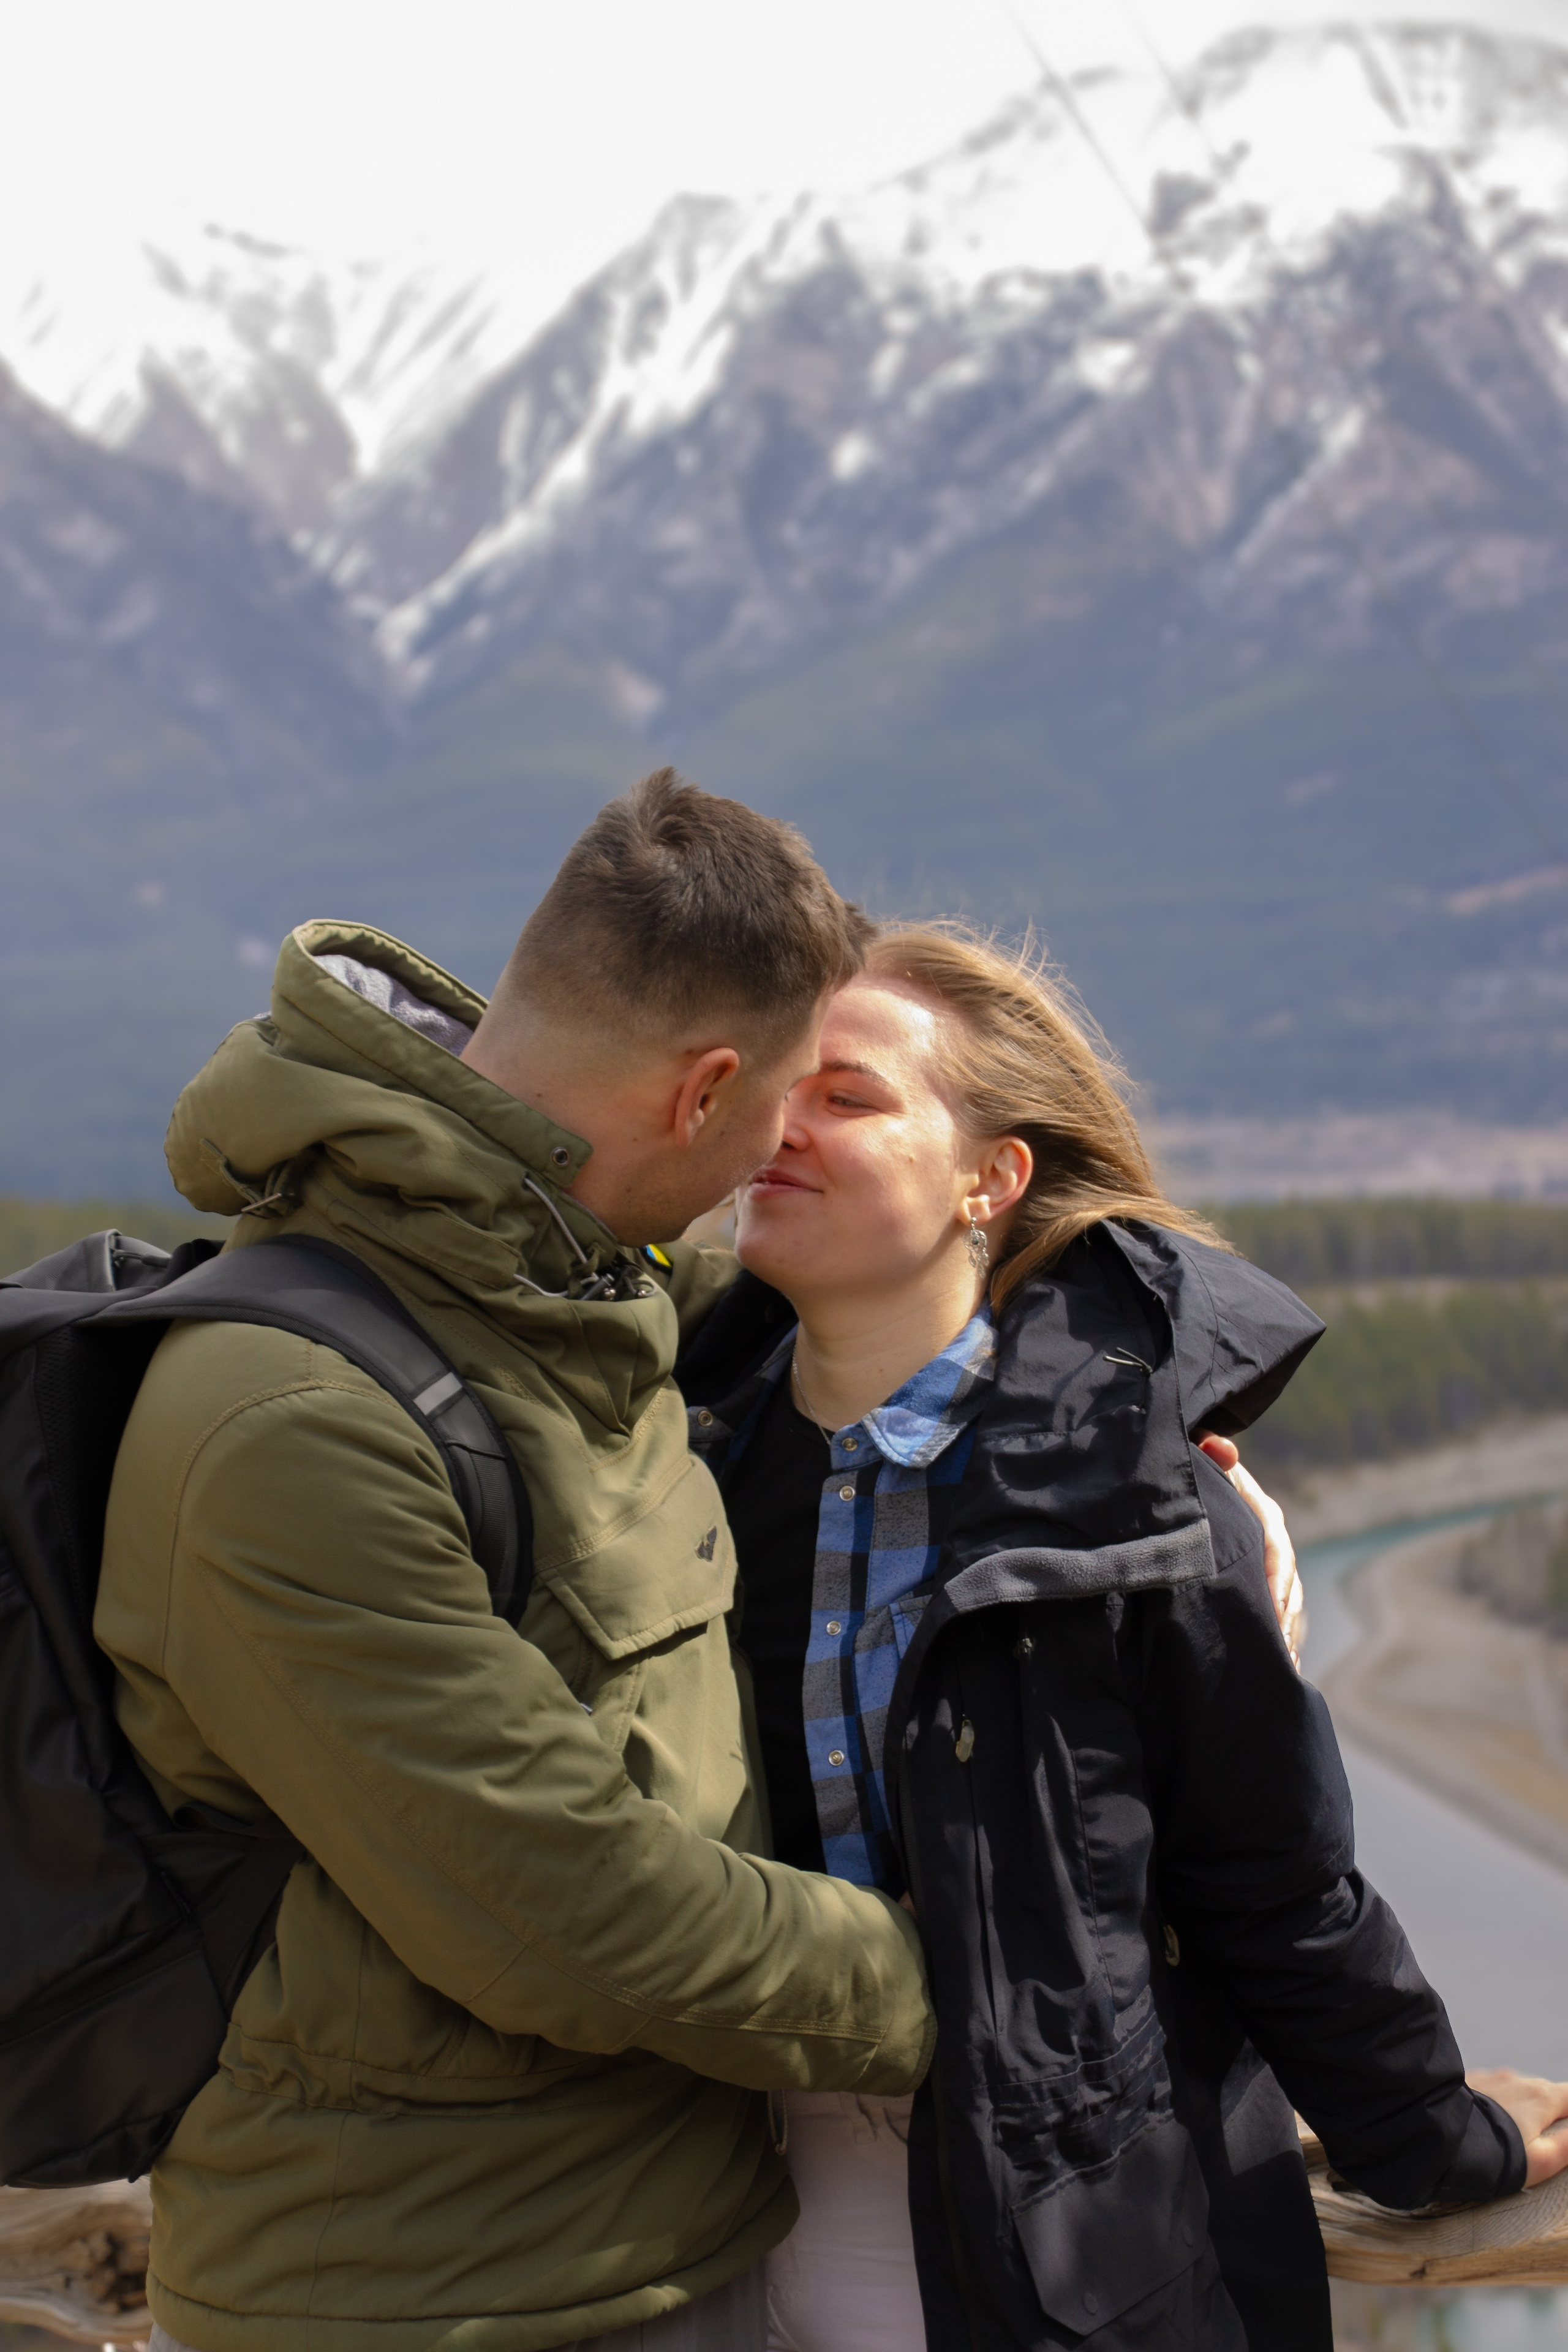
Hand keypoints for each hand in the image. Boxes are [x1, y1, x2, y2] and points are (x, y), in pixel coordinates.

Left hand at [1197, 1434, 1305, 1667]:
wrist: (1201, 1483)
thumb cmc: (1197, 1470)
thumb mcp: (1200, 1457)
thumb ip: (1210, 1449)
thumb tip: (1220, 1446)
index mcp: (1262, 1513)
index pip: (1276, 1545)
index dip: (1276, 1576)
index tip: (1273, 1607)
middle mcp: (1273, 1542)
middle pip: (1288, 1581)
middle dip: (1285, 1615)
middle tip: (1278, 1649)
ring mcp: (1271, 1566)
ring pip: (1288, 1602)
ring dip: (1287, 1633)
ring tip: (1283, 1667)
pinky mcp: (1263, 1584)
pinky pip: (1278, 1614)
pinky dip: (1280, 1639)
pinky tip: (1281, 1669)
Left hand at [1467, 2069, 1567, 2187]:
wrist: (1437, 2134)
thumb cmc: (1493, 2156)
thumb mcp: (1539, 2161)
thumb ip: (1566, 2148)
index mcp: (1540, 2097)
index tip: (1566, 2126)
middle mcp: (1517, 2080)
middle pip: (1545, 2092)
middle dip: (1550, 2110)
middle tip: (1544, 2135)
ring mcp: (1490, 2077)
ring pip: (1517, 2090)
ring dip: (1522, 2106)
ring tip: (1512, 2133)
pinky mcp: (1468, 2081)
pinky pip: (1492, 2090)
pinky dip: (1498, 2102)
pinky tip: (1485, 2123)